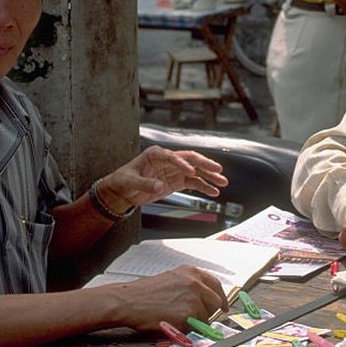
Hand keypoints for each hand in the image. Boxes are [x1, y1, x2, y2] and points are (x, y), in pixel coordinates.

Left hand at [98, 147, 227, 212]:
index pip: (173, 156)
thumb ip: (145, 183)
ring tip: (222, 182)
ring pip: (196, 171)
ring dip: (210, 177)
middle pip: (191, 160)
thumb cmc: (123, 181)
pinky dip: (204, 187)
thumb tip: (159, 185)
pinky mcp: (177, 181)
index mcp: (156, 154)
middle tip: (218, 170)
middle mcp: (169, 160)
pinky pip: (194, 182)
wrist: (123, 191)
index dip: (182, 164)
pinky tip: (213, 192)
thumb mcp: (130, 181)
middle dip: (205, 165)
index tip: (190, 171)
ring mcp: (175, 171)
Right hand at [109, 265, 226, 331]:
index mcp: (192, 272)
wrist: (127, 301)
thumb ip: (190, 286)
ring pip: (205, 317)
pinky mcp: (187, 315)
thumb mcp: (172, 279)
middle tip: (196, 319)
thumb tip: (205, 299)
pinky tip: (170, 323)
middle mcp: (196, 283)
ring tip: (174, 318)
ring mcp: (193, 298)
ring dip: (194, 322)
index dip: (221, 298)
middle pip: (215, 302)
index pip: (216, 285)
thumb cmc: (145, 293)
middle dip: (208, 312)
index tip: (223, 306)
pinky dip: (185, 329)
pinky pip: (194, 327)